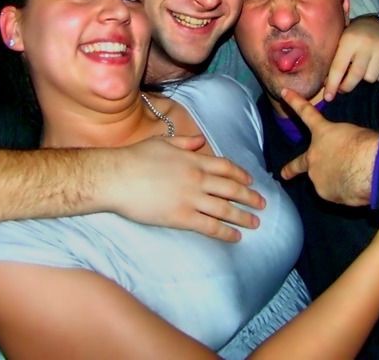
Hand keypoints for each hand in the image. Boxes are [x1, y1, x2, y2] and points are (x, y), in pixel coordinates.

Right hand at [102, 135, 265, 242]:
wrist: (116, 177)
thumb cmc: (134, 158)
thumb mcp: (162, 142)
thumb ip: (184, 142)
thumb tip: (200, 141)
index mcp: (193, 159)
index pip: (226, 167)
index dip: (241, 175)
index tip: (251, 181)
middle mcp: (197, 178)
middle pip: (231, 188)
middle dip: (249, 197)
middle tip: (262, 204)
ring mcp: (190, 198)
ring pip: (225, 209)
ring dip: (243, 216)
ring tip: (255, 223)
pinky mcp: (181, 217)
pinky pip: (210, 226)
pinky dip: (225, 232)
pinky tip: (235, 236)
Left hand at [280, 88, 378, 204]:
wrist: (369, 167)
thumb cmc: (366, 145)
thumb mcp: (356, 134)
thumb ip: (346, 142)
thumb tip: (359, 145)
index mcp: (323, 133)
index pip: (307, 113)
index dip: (295, 102)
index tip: (284, 93)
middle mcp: (314, 155)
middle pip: (300, 163)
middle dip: (290, 169)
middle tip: (284, 174)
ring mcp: (316, 176)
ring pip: (323, 180)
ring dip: (333, 180)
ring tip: (353, 176)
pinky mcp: (324, 193)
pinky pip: (334, 192)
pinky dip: (343, 191)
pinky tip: (355, 187)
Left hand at [324, 16, 378, 100]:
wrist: (377, 22)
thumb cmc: (353, 35)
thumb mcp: (341, 41)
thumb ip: (335, 60)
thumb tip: (327, 85)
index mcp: (349, 40)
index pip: (339, 67)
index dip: (332, 84)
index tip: (328, 97)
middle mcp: (366, 44)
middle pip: (356, 76)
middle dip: (347, 86)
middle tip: (342, 89)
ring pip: (370, 78)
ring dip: (363, 78)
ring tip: (361, 68)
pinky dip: (376, 75)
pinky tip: (373, 65)